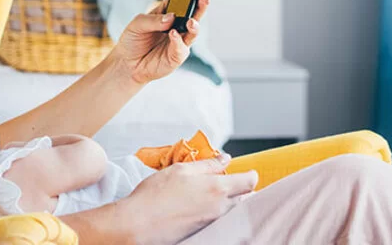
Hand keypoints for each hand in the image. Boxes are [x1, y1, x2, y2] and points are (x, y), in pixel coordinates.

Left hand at [106, 0, 211, 84]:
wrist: (127, 63)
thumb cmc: (133, 40)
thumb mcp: (137, 24)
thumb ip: (153, 20)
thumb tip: (171, 17)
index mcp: (170, 12)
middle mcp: (179, 26)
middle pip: (194, 13)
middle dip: (201, 4)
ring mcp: (180, 41)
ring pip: (193, 31)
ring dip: (194, 25)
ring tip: (191, 21)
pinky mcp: (177, 56)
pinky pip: (181, 48)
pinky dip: (178, 41)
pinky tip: (174, 34)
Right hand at [118, 155, 257, 243]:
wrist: (139, 224)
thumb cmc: (156, 195)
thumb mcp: (181, 170)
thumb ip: (207, 164)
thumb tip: (225, 159)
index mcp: (217, 188)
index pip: (249, 182)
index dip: (251, 175)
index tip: (249, 172)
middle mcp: (220, 207)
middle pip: (246, 198)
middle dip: (245, 190)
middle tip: (236, 182)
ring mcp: (213, 222)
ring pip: (235, 210)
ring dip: (234, 201)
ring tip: (220, 193)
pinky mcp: (205, 231)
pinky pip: (222, 219)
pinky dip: (222, 211)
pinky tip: (207, 206)